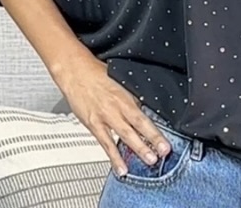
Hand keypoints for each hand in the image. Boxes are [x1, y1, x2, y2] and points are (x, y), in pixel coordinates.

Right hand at [56, 55, 171, 176]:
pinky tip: (121, 168)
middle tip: (161, 154)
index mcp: (125, 97)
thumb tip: (143, 109)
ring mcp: (104, 118)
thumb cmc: (97, 74)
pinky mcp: (93, 124)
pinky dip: (114, 157)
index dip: (155, 131)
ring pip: (123, 137)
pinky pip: (105, 143)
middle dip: (150, 142)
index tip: (164, 141)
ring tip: (147, 161)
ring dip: (136, 150)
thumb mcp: (120, 81)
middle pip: (136, 128)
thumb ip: (131, 97)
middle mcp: (115, 108)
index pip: (143, 117)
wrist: (76, 72)